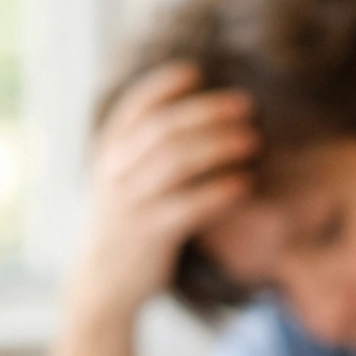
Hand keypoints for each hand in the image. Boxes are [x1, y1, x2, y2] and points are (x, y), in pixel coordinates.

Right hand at [70, 62, 258, 322]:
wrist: (103, 283)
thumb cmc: (127, 226)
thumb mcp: (124, 181)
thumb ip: (147, 152)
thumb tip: (195, 120)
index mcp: (110, 152)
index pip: (135, 107)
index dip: (165, 85)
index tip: (197, 72)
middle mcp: (117, 172)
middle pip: (164, 128)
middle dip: (207, 112)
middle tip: (246, 106)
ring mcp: (132, 203)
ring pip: (176, 162)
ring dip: (218, 146)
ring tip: (253, 140)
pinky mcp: (151, 234)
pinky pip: (188, 206)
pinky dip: (219, 192)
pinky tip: (244, 184)